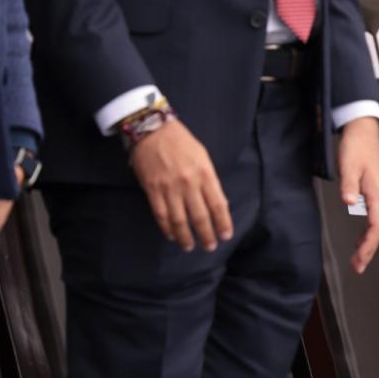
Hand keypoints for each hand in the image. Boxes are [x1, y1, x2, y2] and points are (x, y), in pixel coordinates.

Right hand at [128, 120, 232, 250]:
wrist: (152, 130)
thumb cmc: (181, 142)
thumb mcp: (203, 157)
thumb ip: (209, 181)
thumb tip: (217, 204)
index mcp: (205, 174)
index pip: (218, 204)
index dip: (222, 223)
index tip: (226, 235)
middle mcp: (189, 183)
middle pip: (200, 216)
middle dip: (206, 235)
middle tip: (210, 247)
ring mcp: (169, 188)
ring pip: (179, 220)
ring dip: (185, 237)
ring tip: (190, 247)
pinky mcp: (152, 190)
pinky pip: (161, 214)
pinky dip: (167, 228)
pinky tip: (171, 235)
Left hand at [336, 116, 378, 271]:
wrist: (363, 131)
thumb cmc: (356, 148)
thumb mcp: (349, 166)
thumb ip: (349, 185)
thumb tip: (349, 202)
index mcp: (377, 193)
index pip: (376, 226)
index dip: (369, 245)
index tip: (360, 260)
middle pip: (378, 230)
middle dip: (368, 250)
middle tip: (357, 267)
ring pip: (377, 224)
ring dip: (368, 242)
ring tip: (357, 258)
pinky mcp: (376, 191)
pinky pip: (376, 217)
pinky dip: (369, 231)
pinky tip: (362, 237)